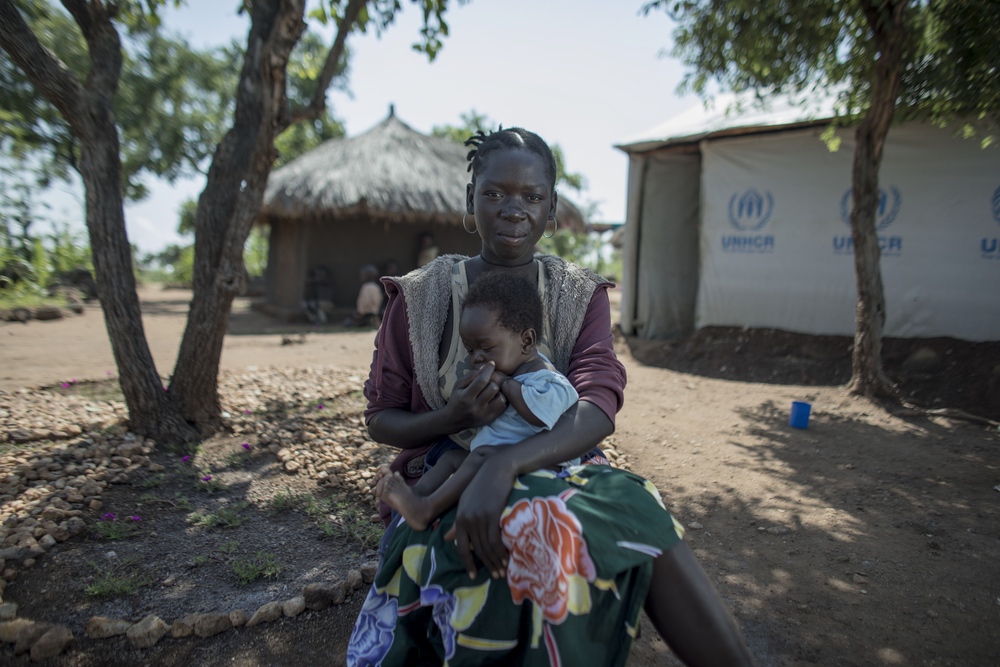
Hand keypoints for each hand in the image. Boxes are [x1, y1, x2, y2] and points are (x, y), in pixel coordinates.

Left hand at [445, 448, 513, 579]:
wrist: (497, 468)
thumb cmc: (484, 483)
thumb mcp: (467, 502)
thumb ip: (460, 521)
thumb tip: (448, 539)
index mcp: (459, 517)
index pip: (460, 547)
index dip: (467, 563)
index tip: (473, 575)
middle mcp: (466, 519)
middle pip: (476, 549)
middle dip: (486, 565)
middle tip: (496, 576)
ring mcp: (478, 517)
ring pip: (486, 547)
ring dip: (496, 562)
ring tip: (503, 571)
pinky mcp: (491, 515)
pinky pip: (495, 541)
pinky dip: (501, 553)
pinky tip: (508, 559)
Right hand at [447, 363, 506, 430]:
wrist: (454, 420)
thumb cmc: (457, 399)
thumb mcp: (458, 385)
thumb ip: (471, 375)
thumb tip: (485, 368)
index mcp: (466, 397)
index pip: (481, 381)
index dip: (488, 370)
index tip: (491, 364)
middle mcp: (475, 407)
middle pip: (493, 388)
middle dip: (492, 381)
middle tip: (489, 380)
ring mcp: (484, 415)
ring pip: (501, 398)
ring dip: (498, 391)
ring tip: (491, 390)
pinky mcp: (490, 419)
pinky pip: (503, 407)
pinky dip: (500, 399)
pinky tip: (494, 397)